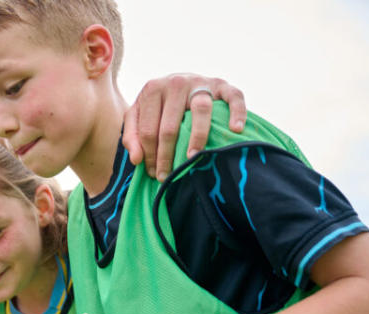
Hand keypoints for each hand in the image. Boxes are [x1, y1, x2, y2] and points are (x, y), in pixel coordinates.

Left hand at [123, 74, 245, 181]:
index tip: (153, 174)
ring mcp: (200, 82)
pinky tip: (235, 129)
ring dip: (197, 137)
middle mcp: (175, 83)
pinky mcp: (222, 84)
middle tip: (168, 177)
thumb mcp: (137, 116)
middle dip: (167, 155)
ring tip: (192, 158)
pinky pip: (233, 96)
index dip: (149, 155)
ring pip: (200, 110)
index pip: (149, 130)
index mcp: (152, 89)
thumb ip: (131, 136)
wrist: (179, 81)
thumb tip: (136, 160)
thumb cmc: (157, 106)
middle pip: (170, 126)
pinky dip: (237, 112)